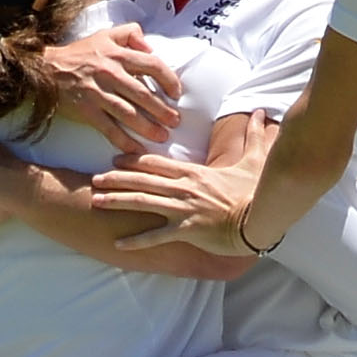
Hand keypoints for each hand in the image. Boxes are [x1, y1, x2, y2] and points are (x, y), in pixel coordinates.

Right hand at [42, 23, 181, 147]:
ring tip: (162, 136)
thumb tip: (150, 46)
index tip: (175, 93)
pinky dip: (124, 141)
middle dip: (163, 110)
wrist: (45, 69)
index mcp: (117, 54)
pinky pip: (109, 129)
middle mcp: (109, 73)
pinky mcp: (86, 110)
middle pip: (143, 94)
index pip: (152, 65)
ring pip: (129, 114)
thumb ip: (130, 34)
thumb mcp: (105, 34)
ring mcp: (97, 93)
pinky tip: (136, 150)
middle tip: (175, 122)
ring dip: (148, 128)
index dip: (168, 79)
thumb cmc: (79, 53)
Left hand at [91, 114, 277, 253]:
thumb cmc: (257, 192)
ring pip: (142, 202)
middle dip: (116, 179)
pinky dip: (135, 241)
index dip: (134, 160)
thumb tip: (262, 112)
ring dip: (117, 201)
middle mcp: (183, 188)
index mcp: (194, 172)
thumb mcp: (255, 160)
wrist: (261, 220)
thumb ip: (254, 136)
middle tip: (94, 179)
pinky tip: (117, 244)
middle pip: (142, 180)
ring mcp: (183, 209)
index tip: (116, 159)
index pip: (157, 163)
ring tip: (96, 201)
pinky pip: (156, 236)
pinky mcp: (186, 230)